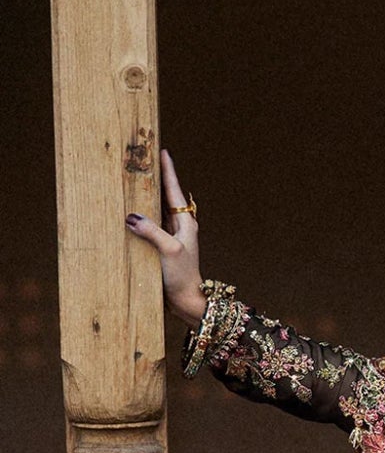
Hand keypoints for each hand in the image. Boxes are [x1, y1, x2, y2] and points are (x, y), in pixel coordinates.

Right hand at [125, 149, 204, 327]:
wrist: (187, 301)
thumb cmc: (183, 277)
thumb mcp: (169, 251)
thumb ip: (152, 232)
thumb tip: (131, 216)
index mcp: (185, 222)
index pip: (174, 189)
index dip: (168, 170)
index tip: (163, 151)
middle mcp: (178, 226)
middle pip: (164, 196)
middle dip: (154, 178)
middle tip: (143, 159)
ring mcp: (170, 236)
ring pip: (156, 210)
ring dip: (145, 197)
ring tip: (133, 179)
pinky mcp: (161, 247)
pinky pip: (149, 225)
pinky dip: (140, 216)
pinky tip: (129, 210)